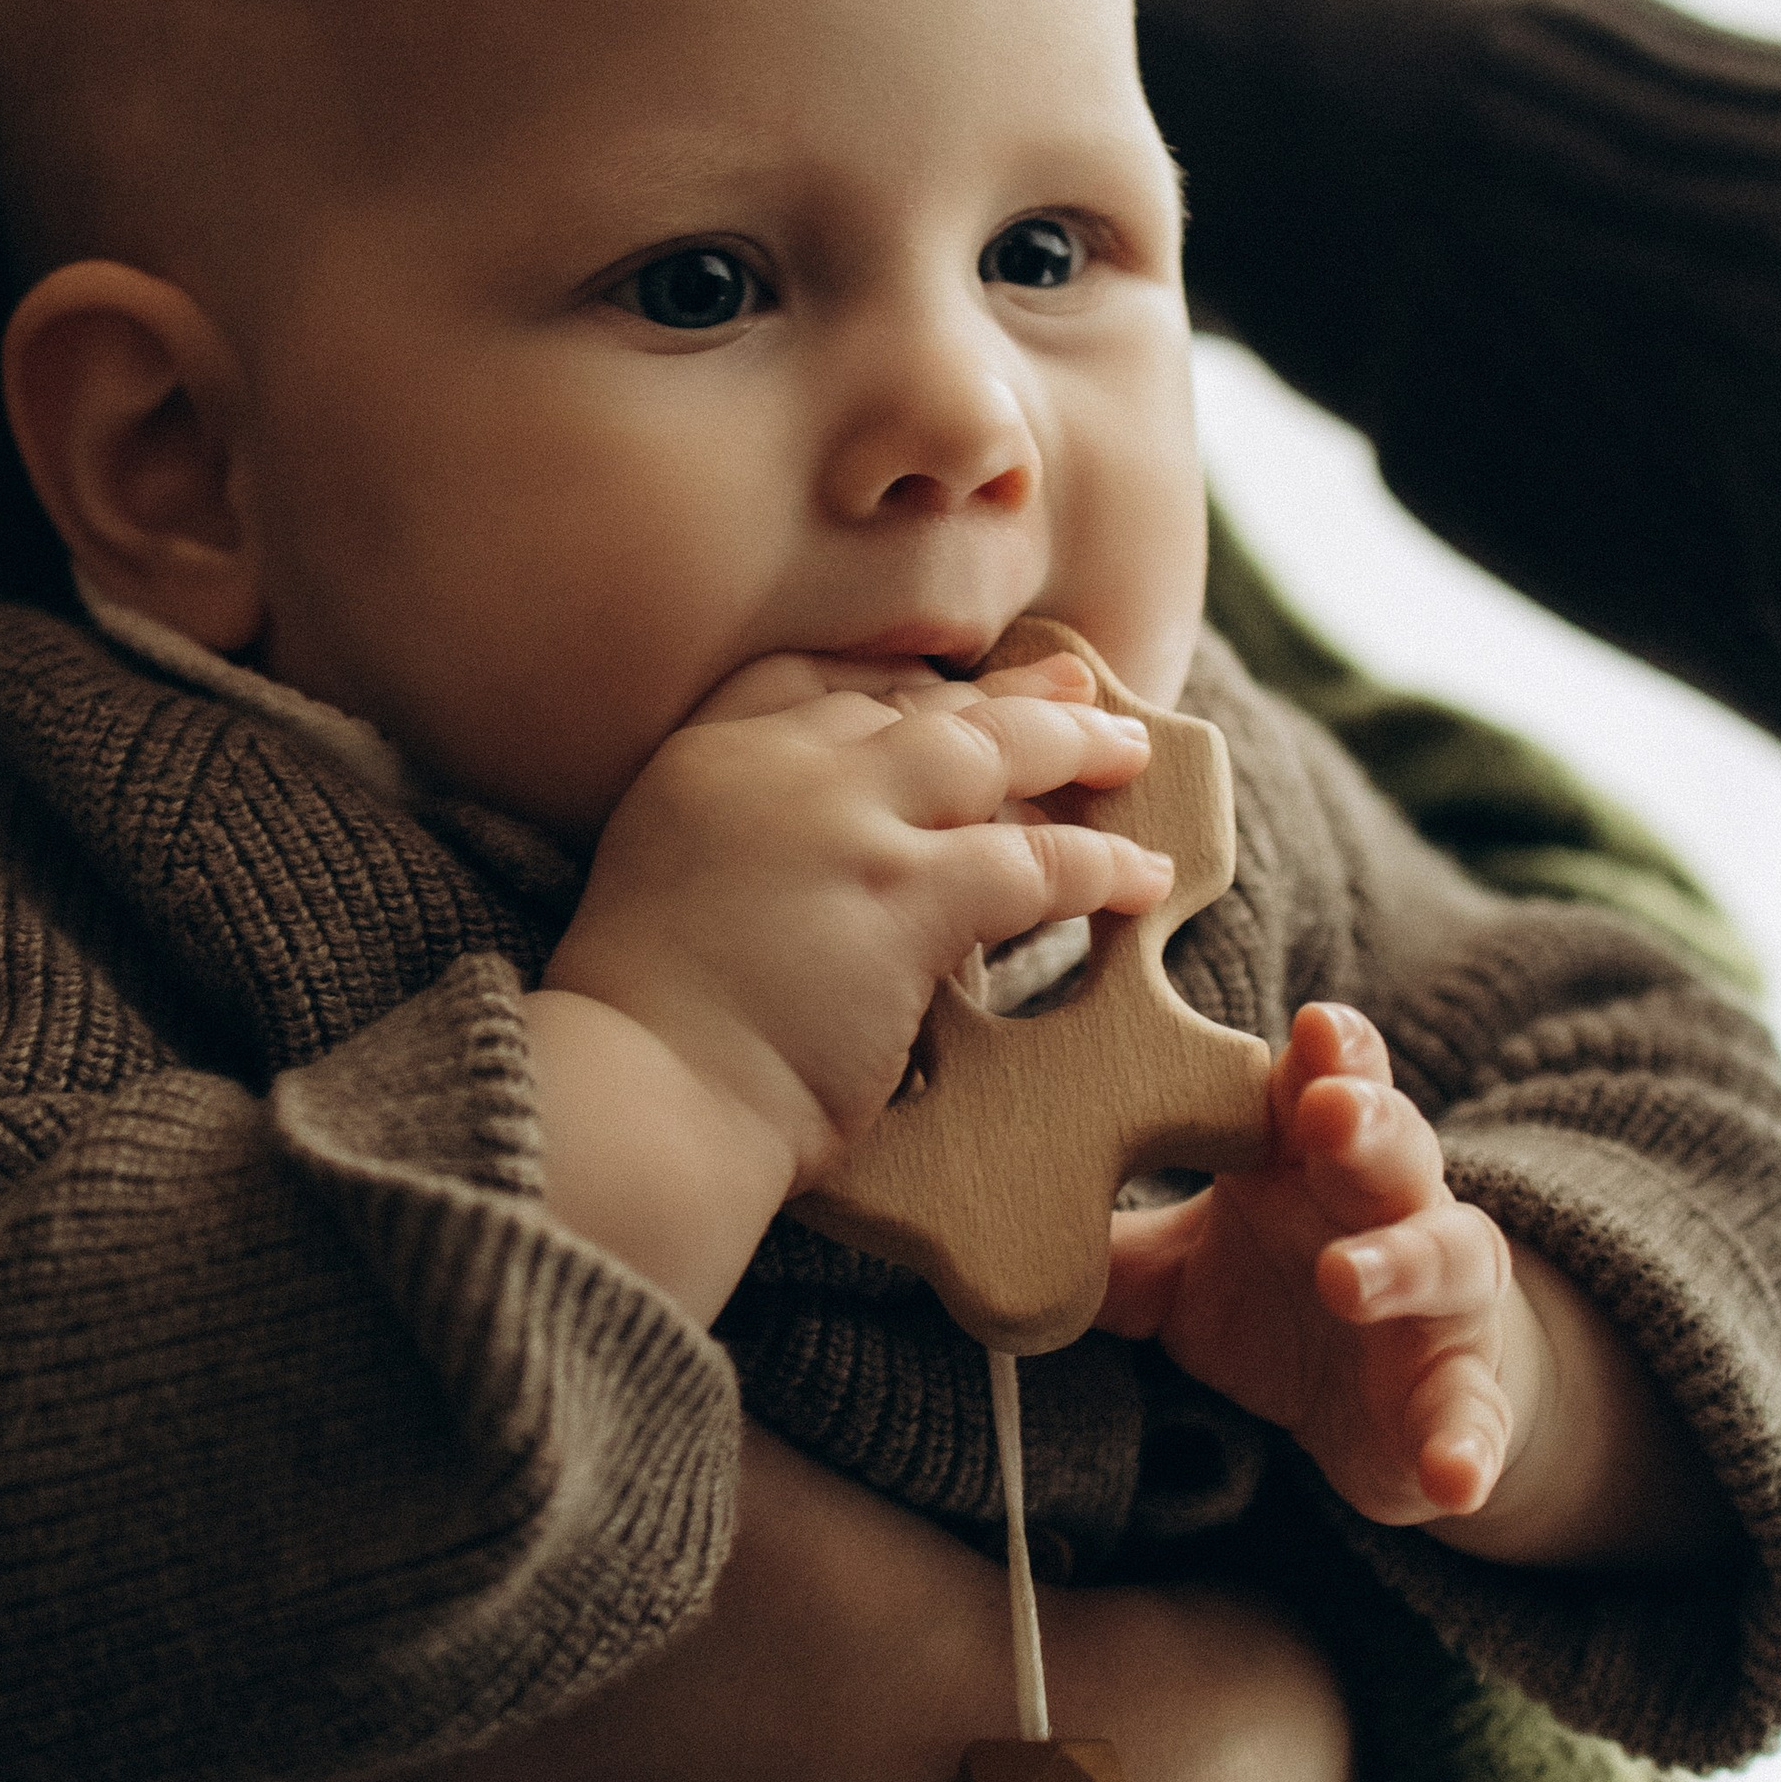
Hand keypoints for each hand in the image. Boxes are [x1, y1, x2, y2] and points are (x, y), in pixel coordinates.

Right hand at [523, 654, 1171, 1325]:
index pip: (808, 687)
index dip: (892, 688)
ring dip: (1070, 748)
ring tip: (1128, 754)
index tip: (944, 693)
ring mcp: (842, 825)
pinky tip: (1138, 878)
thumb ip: (741, 859)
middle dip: (1002, 696)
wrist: (642, 1096)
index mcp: (700, 767)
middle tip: (1071, 685)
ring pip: (986, 753)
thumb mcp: (667, 900)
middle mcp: (772, 771)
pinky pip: (1030, 862)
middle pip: (910, 707)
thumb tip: (825, 876)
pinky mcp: (904, 896)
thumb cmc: (646, 1041)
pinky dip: (1096, 867)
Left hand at [1101, 999, 1527, 1526]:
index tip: (1309, 1029)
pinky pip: (1477, 1416)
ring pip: (1447, 1257)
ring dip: (1403, 1262)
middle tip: (1330, 1111)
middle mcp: (1394, 1210)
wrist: (1391, 1401)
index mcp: (1315, 1162)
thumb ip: (1106, 1250)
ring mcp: (1440, 1301)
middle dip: (1369, 1122)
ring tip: (1347, 1279)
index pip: (1324, 1085)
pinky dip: (1470, 1444)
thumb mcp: (1179, 1273)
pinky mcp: (1462, 1395)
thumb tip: (990, 1233)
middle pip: (1395, 1146)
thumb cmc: (1279, 1299)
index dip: (1327, 1054)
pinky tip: (1455, 1474)